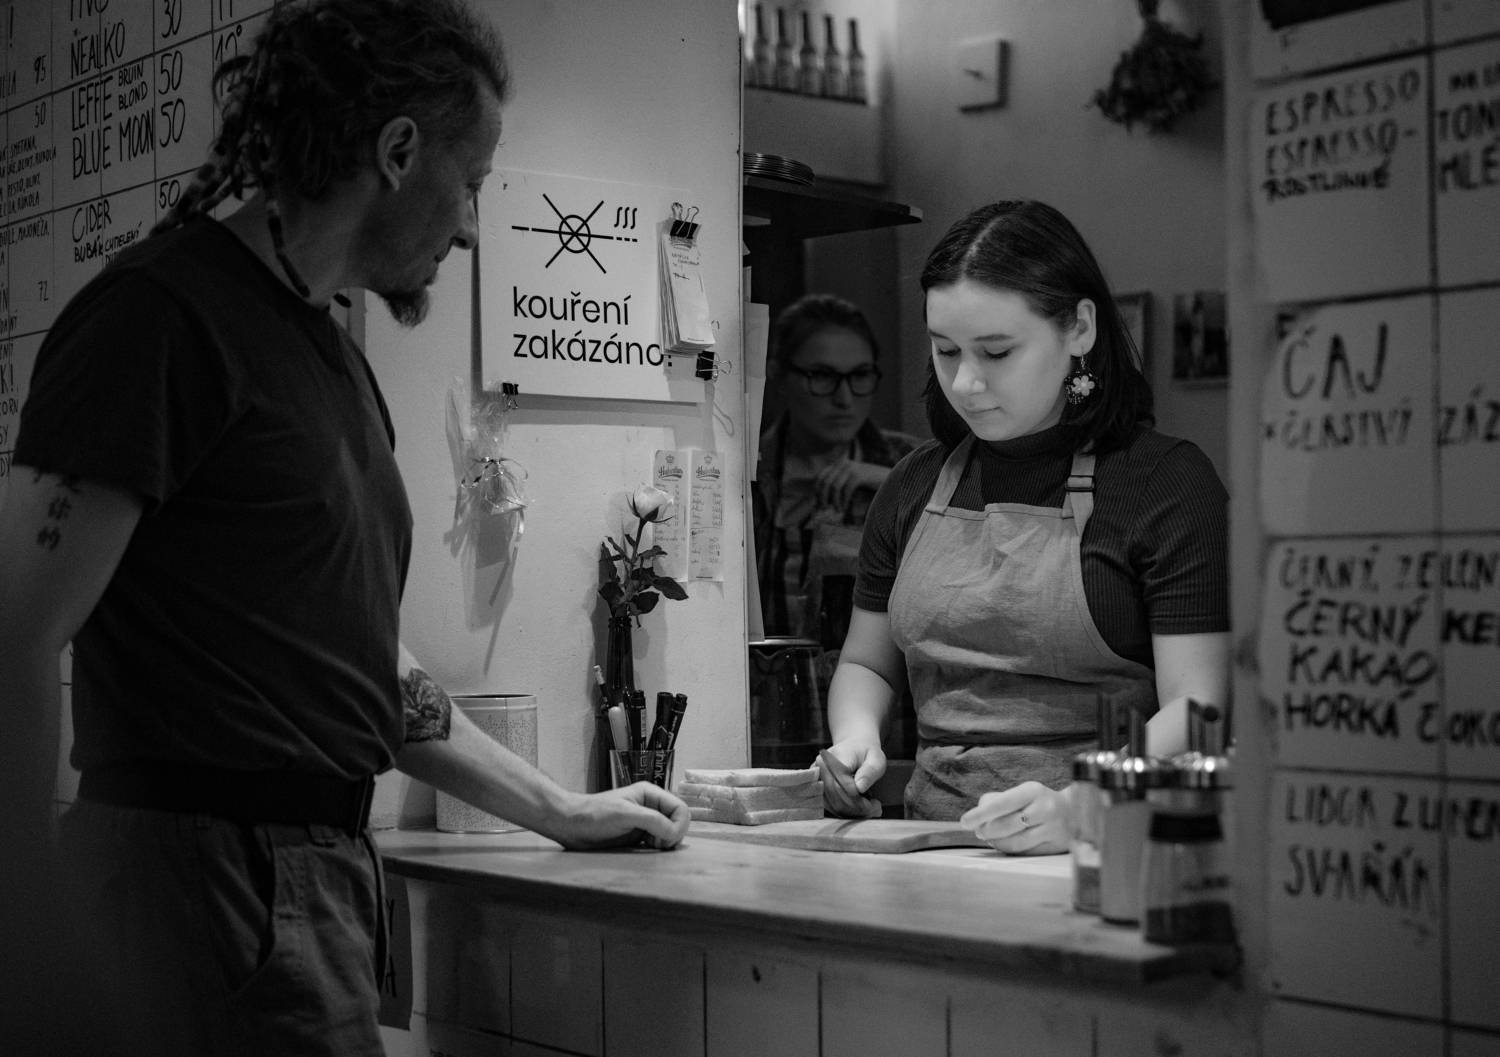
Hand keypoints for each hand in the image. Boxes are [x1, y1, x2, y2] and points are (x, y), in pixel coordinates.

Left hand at [552, 784, 690, 849]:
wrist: (571, 825)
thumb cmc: (594, 815)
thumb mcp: (625, 814)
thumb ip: (653, 821)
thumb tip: (675, 833)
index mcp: (651, 794)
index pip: (681, 809)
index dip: (678, 826)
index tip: (664, 838)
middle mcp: (651, 807)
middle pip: (679, 822)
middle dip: (672, 836)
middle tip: (655, 844)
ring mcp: (645, 823)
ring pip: (670, 834)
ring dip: (665, 843)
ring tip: (649, 846)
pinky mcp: (638, 837)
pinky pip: (658, 843)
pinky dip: (657, 849)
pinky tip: (644, 850)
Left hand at [814, 459, 886, 513]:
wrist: (891, 479)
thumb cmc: (869, 485)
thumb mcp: (851, 484)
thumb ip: (837, 490)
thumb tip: (820, 503)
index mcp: (839, 464)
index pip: (821, 478)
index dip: (817, 492)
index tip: (817, 506)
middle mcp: (843, 464)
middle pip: (825, 482)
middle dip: (822, 498)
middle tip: (823, 510)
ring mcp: (851, 468)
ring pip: (834, 487)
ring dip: (833, 501)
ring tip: (837, 511)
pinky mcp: (859, 475)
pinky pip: (846, 490)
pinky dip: (843, 501)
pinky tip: (843, 509)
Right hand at [818, 742, 883, 818]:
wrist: (855, 748)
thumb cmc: (867, 754)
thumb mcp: (876, 759)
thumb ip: (870, 771)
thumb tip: (859, 787)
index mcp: (833, 757)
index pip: (841, 784)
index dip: (857, 798)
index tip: (874, 803)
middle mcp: (819, 768)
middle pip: (836, 797)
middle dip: (857, 807)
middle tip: (876, 808)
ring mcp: (817, 780)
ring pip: (833, 805)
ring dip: (853, 812)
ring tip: (871, 808)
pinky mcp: (818, 790)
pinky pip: (831, 807)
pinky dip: (847, 812)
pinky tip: (861, 809)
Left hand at [959, 782, 1073, 855]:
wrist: (1075, 812)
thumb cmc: (1039, 801)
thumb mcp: (1022, 793)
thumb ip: (998, 800)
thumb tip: (979, 814)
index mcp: (1033, 791)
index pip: (1001, 803)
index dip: (980, 814)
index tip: (964, 822)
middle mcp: (1045, 809)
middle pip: (1007, 826)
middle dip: (987, 831)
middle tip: (979, 832)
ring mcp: (1052, 830)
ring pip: (1016, 842)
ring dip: (997, 843)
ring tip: (989, 839)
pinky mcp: (1055, 846)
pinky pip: (1026, 852)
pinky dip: (1010, 850)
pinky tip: (1004, 845)